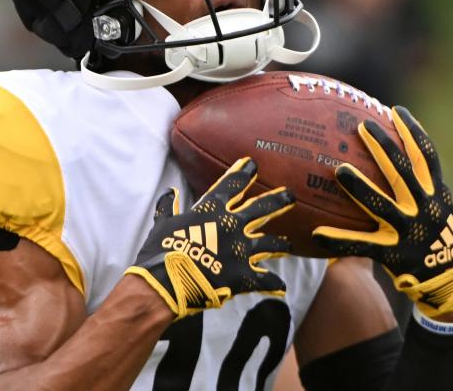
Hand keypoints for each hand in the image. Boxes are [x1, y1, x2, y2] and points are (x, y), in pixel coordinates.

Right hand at [126, 157, 294, 318]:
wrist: (167, 281)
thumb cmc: (161, 250)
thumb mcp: (162, 224)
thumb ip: (167, 207)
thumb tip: (169, 193)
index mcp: (212, 210)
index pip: (232, 184)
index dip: (243, 173)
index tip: (252, 164)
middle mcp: (232, 225)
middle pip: (261, 209)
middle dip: (277, 201)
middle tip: (290, 195)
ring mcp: (241, 250)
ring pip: (269, 243)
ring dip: (280, 244)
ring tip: (289, 245)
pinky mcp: (243, 275)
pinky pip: (264, 279)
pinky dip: (274, 284)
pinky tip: (281, 287)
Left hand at [312, 106, 452, 317]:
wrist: (451, 284)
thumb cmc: (442, 241)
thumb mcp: (443, 211)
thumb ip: (426, 189)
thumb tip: (405, 161)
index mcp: (437, 196)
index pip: (428, 157)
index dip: (413, 133)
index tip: (396, 112)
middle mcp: (424, 209)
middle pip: (403, 172)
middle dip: (384, 147)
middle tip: (362, 126)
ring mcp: (408, 231)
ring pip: (382, 205)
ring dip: (360, 187)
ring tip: (339, 169)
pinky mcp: (392, 253)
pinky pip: (361, 246)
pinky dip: (339, 241)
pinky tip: (316, 235)